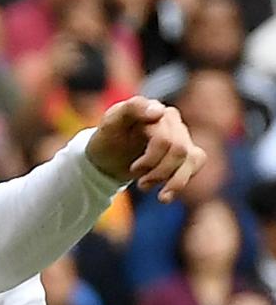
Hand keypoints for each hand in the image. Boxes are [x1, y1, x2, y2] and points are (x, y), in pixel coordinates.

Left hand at [85, 97, 204, 201]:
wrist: (108, 158)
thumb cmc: (107, 139)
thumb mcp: (109, 125)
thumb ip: (131, 110)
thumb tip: (159, 111)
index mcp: (149, 107)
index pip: (159, 130)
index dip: (152, 153)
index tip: (136, 169)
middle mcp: (168, 117)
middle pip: (177, 148)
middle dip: (157, 170)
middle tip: (139, 184)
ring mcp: (181, 132)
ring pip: (190, 157)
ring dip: (169, 179)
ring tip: (144, 187)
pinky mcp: (188, 149)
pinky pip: (196, 163)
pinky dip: (180, 182)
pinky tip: (164, 196)